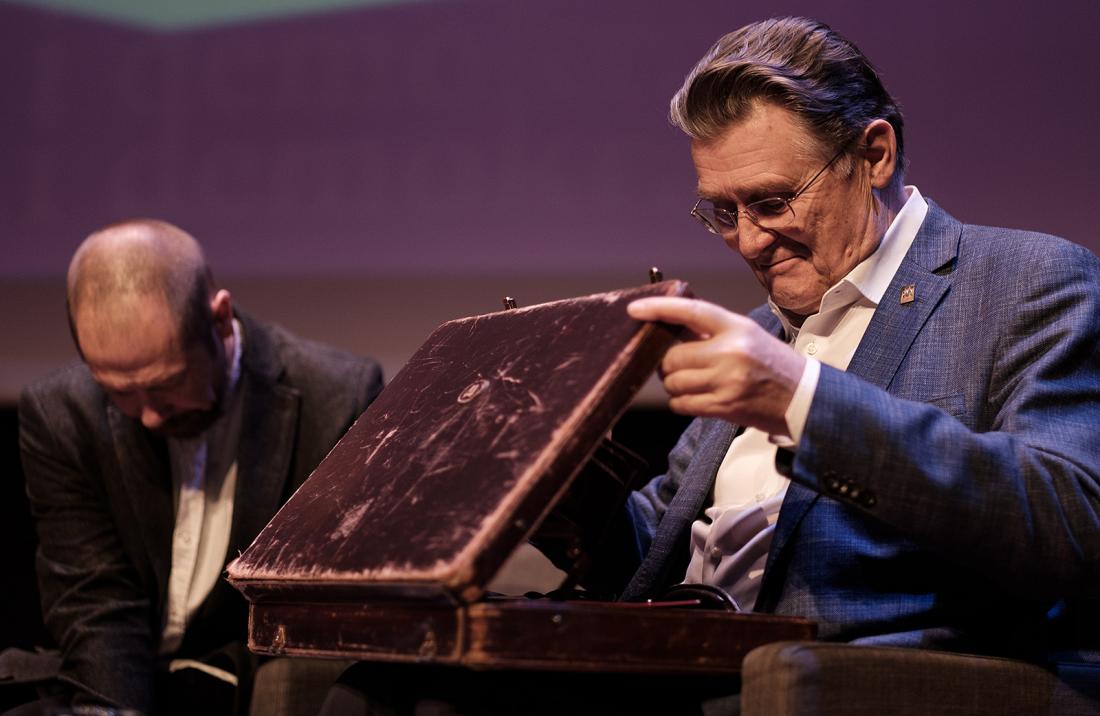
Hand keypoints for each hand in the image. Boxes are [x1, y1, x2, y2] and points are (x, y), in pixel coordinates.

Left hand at [628, 296, 805, 435]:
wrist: (804, 398)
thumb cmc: (773, 364)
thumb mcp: (747, 335)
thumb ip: (712, 331)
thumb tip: (669, 329)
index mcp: (736, 328)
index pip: (690, 311)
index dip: (658, 308)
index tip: (634, 309)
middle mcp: (730, 352)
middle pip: (672, 356)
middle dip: (668, 363)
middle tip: (679, 364)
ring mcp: (726, 381)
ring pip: (673, 382)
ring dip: (674, 384)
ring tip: (692, 381)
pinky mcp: (724, 407)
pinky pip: (681, 404)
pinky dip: (681, 402)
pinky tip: (696, 397)